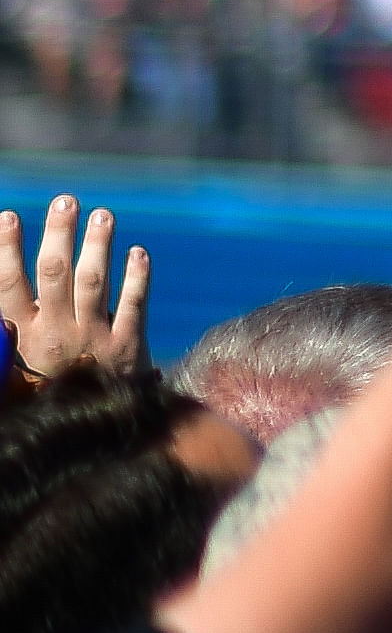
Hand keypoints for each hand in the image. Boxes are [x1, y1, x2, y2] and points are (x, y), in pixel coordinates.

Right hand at [1, 194, 148, 379]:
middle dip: (59, 232)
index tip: (8, 216)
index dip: (6, 249)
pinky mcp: (126, 347)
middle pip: (55, 273)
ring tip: (103, 215)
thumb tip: (5, 312)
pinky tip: (138, 252)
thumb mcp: (12, 369)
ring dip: (98, 246)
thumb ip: (9, 334)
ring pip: (94, 283)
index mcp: (22, 336)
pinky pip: (133, 305)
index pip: (8, 284)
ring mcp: (92, 339)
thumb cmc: (45, 392)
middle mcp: (56, 334)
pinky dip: (137, 277)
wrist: (86, 433)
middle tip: (66, 200)